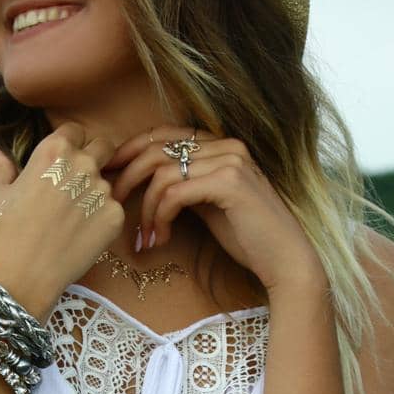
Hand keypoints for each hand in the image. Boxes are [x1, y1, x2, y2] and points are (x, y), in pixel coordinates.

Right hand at [0, 124, 123, 314]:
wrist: (21, 277)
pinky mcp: (115, 218)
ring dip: (95, 192)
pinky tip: (80, 235)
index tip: (63, 159)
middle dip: (94, 157)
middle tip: (77, 181)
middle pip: (103, 146)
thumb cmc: (1, 234)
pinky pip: (114, 210)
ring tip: (72, 217)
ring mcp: (103, 191)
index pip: (74, 130)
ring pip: (108, 181)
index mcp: (53, 150)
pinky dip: (101, 219)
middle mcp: (83, 164)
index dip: (70, 142)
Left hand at [104, 125, 321, 293]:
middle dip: (126, 176)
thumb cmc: (248, 237)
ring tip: (145, 237)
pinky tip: (160, 239)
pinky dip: (159, 217)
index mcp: (221, 145)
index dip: (130, 149)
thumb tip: (145, 183)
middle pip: (156, 148)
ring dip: (144, 208)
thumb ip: (184, 186)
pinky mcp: (228, 182)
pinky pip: (174, 192)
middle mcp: (226, 145)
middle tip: (112, 204)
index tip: (108, 173)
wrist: (284, 260)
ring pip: (162, 173)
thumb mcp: (208, 205)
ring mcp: (230, 160)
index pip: (164, 133)